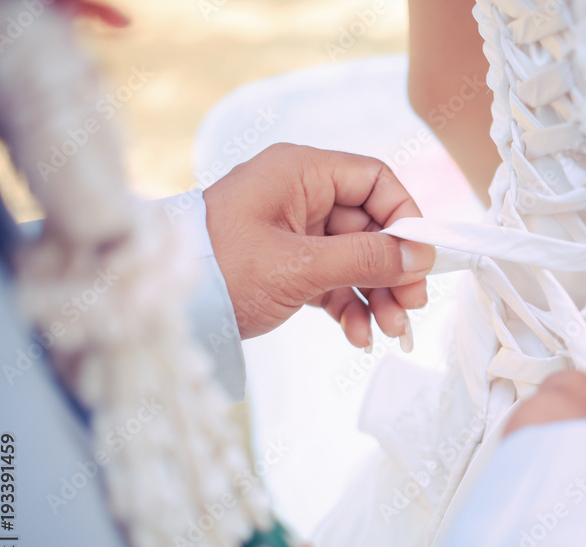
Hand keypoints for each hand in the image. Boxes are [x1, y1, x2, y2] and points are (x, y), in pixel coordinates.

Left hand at [203, 143, 435, 342]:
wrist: (164, 309)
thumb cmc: (221, 272)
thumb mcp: (299, 266)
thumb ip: (365, 259)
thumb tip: (420, 257)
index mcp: (300, 172)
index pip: (375, 181)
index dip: (405, 218)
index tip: (421, 260)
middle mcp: (300, 195)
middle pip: (370, 226)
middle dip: (393, 270)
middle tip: (411, 308)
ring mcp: (294, 232)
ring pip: (355, 258)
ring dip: (377, 295)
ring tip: (388, 331)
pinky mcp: (287, 265)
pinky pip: (333, 280)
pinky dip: (350, 306)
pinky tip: (358, 335)